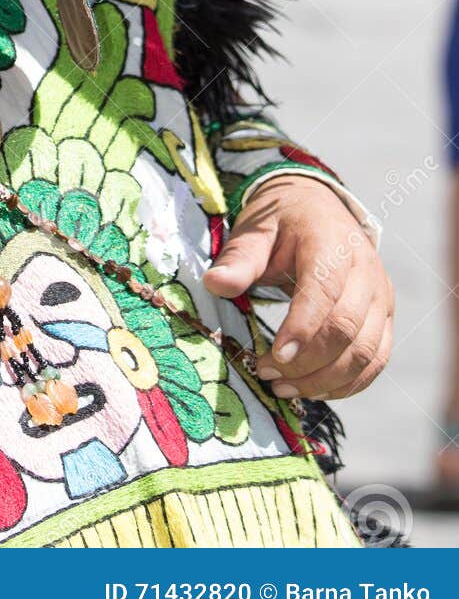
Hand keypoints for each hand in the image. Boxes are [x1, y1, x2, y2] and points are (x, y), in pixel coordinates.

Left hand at [203, 174, 393, 400]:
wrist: (318, 208)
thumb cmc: (282, 222)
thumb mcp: (256, 230)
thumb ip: (239, 259)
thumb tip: (214, 284)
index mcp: (332, 242)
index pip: (324, 291)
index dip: (302, 328)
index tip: (275, 358)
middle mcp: (365, 270)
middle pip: (347, 328)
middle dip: (307, 362)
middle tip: (266, 374)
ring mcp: (380, 295)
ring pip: (365, 352)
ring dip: (325, 379)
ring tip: (283, 388)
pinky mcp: (384, 316)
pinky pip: (376, 360)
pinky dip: (348, 383)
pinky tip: (313, 389)